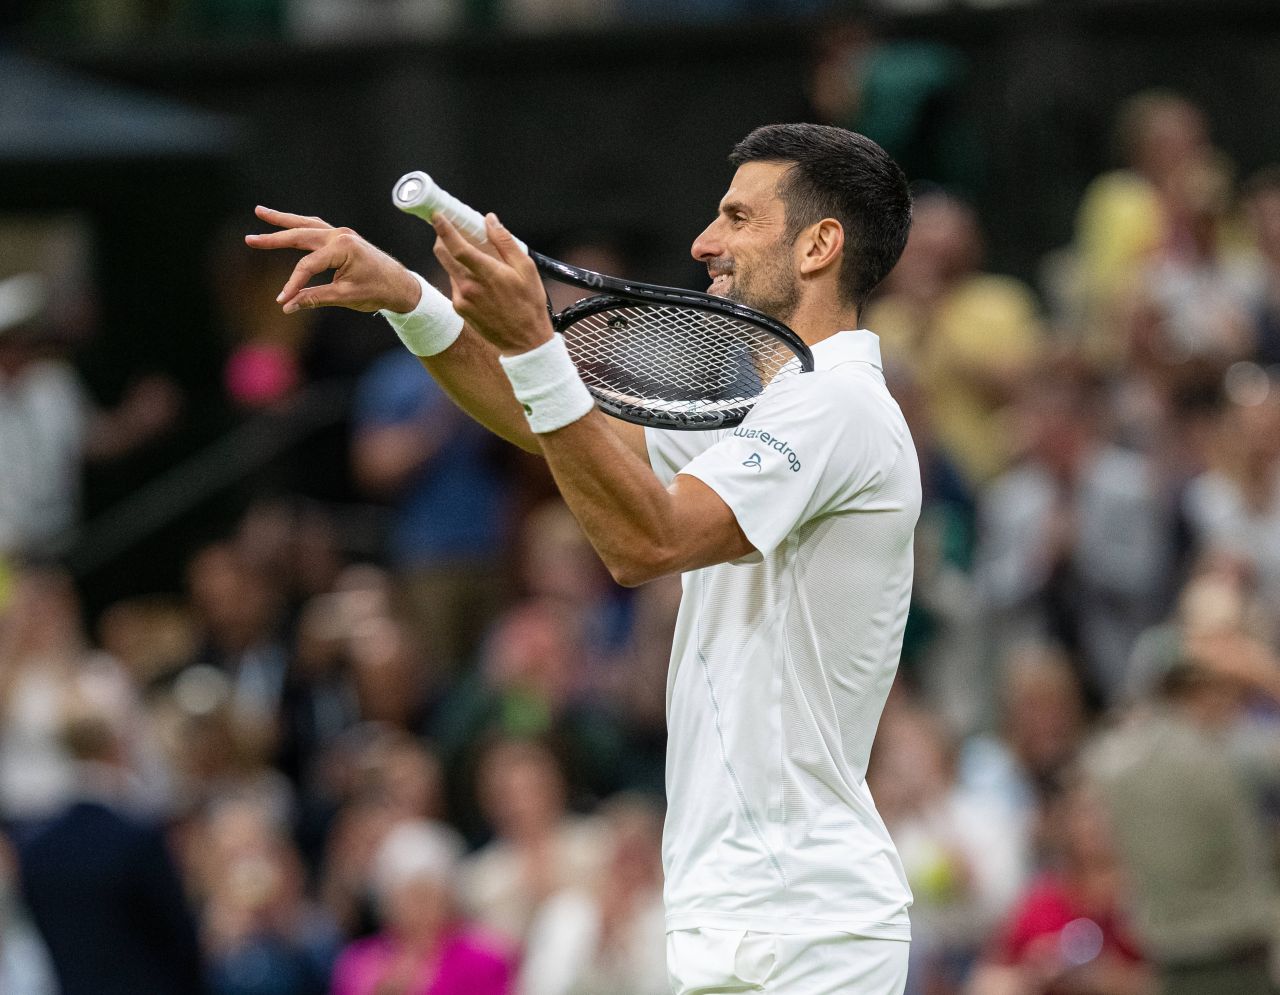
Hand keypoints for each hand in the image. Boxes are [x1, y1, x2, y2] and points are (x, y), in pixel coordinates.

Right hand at [245, 207, 421, 313]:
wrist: (401, 285)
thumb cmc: (377, 291)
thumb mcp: (345, 297)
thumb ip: (314, 298)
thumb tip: (287, 305)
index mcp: (342, 248)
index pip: (307, 266)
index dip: (293, 284)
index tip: (282, 300)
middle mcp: (341, 235)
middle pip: (300, 235)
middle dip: (274, 237)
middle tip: (249, 239)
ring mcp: (342, 234)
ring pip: (306, 225)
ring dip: (284, 220)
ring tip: (260, 212)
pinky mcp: (343, 238)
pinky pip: (317, 228)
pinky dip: (301, 226)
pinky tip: (288, 224)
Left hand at [431, 212, 553, 354]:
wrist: (525, 343)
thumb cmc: (529, 305)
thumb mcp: (526, 269)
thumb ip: (505, 242)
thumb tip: (490, 221)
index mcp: (486, 274)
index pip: (457, 246)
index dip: (444, 229)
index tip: (437, 215)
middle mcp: (469, 286)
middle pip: (443, 254)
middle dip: (443, 238)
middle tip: (452, 229)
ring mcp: (461, 299)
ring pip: (449, 268)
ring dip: (455, 258)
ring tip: (475, 258)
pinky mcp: (459, 309)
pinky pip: (455, 284)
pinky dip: (462, 276)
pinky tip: (479, 281)